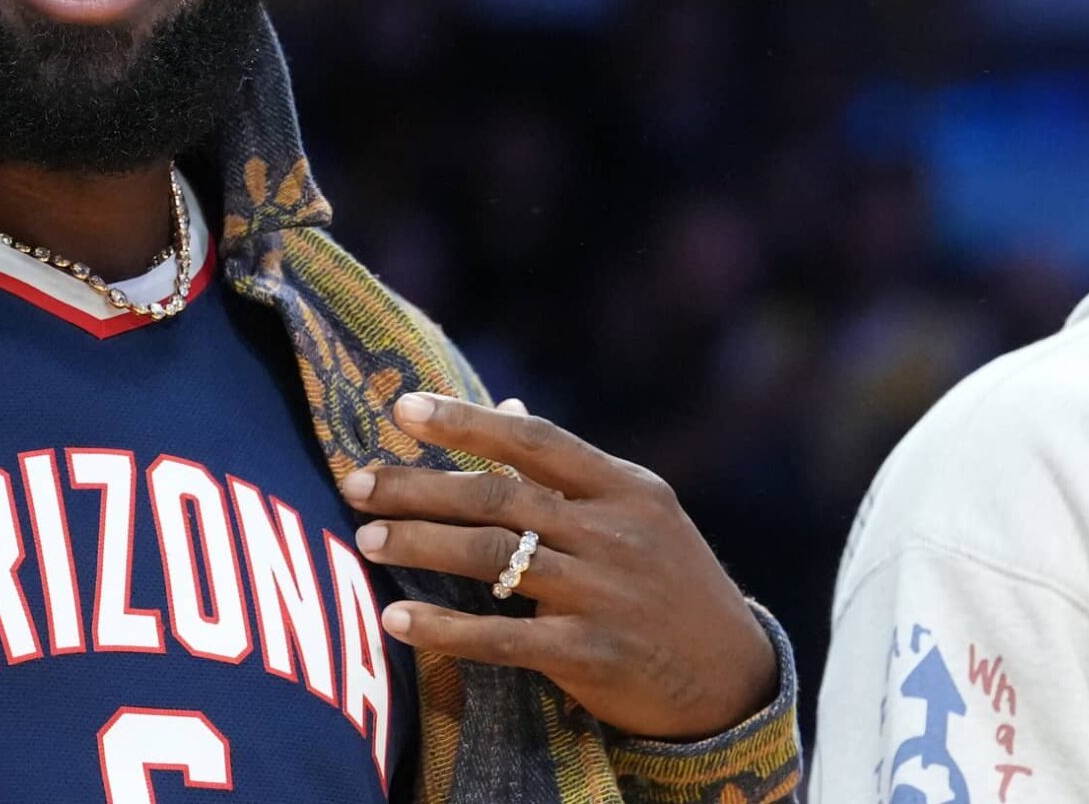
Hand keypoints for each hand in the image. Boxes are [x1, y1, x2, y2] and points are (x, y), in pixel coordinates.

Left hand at [341, 394, 775, 740]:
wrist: (732, 679)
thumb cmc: (668, 582)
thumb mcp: (637, 514)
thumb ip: (567, 470)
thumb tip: (505, 408)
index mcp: (625, 488)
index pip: (534, 440)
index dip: (465, 421)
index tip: (401, 408)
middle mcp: (616, 534)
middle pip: (500, 498)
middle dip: (419, 488)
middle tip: (355, 484)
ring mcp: (605, 594)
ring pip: (494, 558)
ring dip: (421, 547)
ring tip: (366, 540)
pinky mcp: (592, 654)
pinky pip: (503, 638)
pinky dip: (445, 628)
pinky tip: (398, 621)